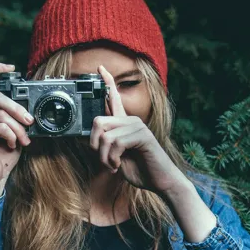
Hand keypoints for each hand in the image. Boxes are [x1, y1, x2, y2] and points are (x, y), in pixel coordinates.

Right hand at [0, 63, 33, 198]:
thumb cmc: (2, 156)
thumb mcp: (13, 130)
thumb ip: (14, 115)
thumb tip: (29, 107)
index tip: (12, 68)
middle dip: (18, 109)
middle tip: (30, 122)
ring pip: (1, 113)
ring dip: (18, 128)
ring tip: (23, 140)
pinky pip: (0, 126)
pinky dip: (11, 135)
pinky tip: (10, 144)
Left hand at [89, 65, 185, 194]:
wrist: (160, 181)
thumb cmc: (140, 169)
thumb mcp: (116, 157)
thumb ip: (105, 146)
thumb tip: (89, 140)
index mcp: (124, 124)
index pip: (114, 98)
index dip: (107, 82)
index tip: (100, 68)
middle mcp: (130, 121)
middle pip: (97, 122)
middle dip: (94, 146)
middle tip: (105, 161)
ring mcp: (137, 126)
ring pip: (105, 137)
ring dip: (104, 157)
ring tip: (114, 166)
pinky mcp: (142, 135)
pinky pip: (116, 144)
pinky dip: (112, 159)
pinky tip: (119, 165)